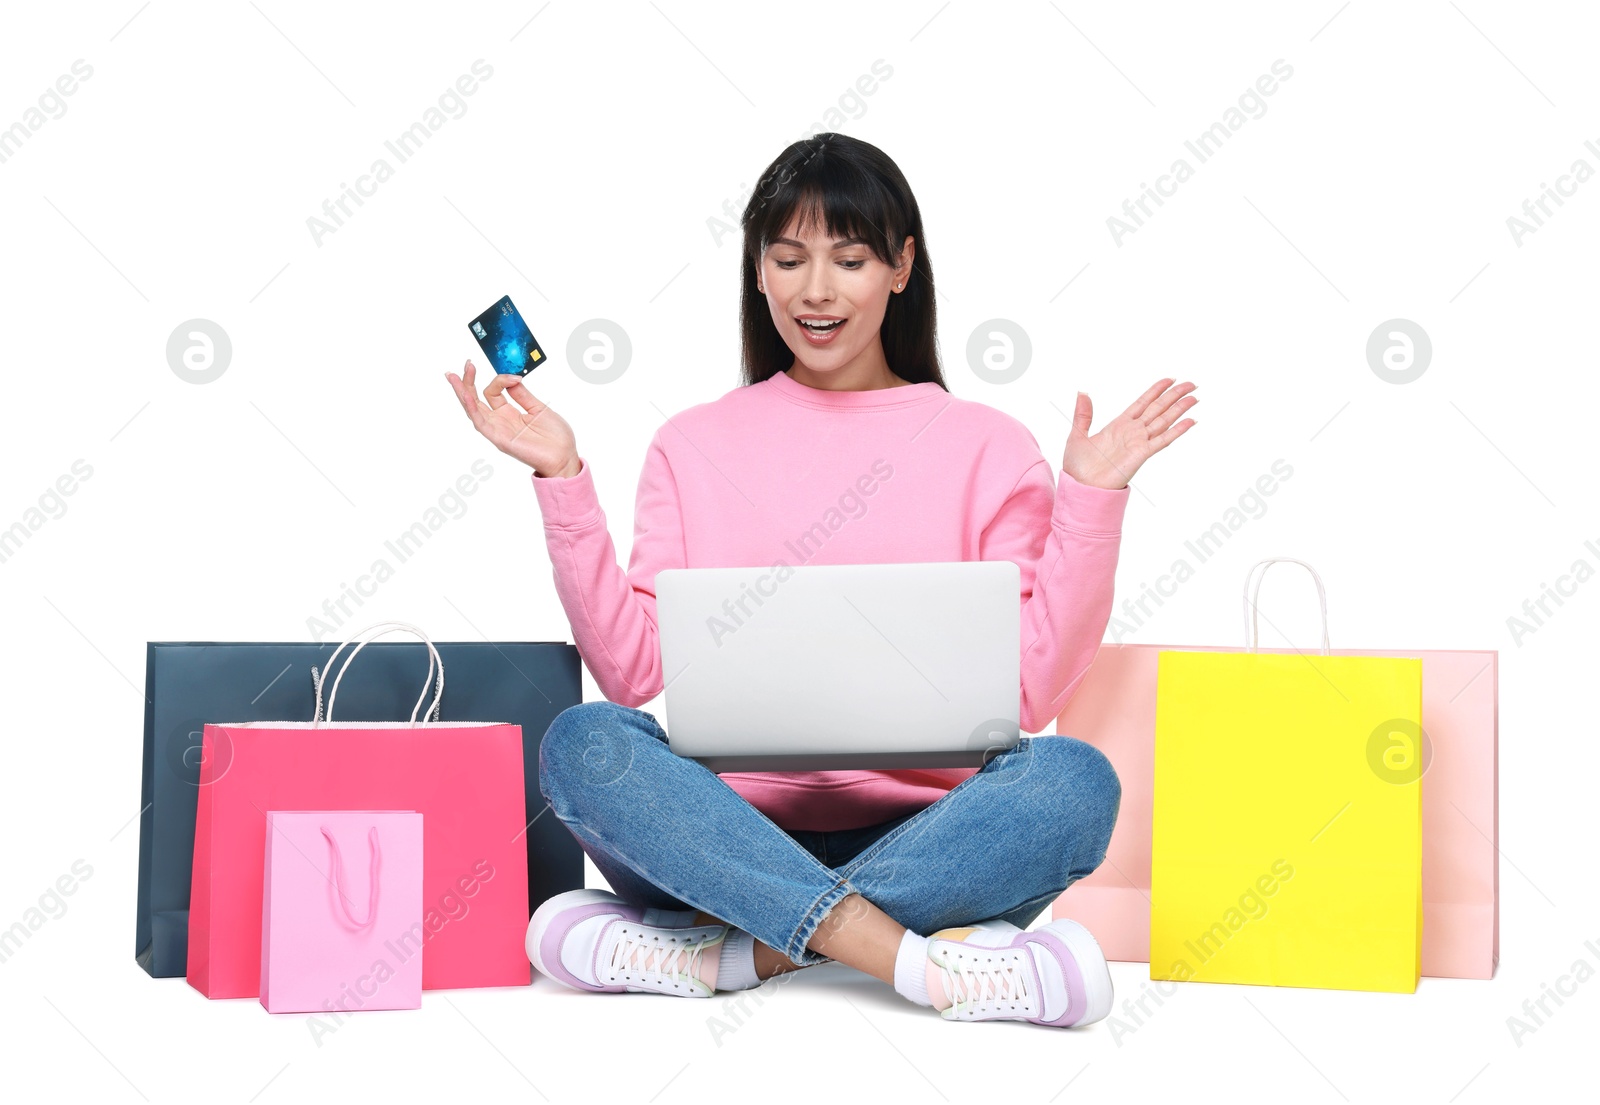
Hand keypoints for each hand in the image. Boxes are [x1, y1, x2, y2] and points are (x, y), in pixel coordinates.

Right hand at [445, 360, 579, 477]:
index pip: (493, 392)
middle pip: (476, 400)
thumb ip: (523, 394)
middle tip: (467, 364)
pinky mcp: (499, 439)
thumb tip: (511, 379)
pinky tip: (466, 395)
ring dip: (462, 392)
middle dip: (467, 382)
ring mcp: (498, 430)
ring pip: (472, 410)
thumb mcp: (538, 408)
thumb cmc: (555, 437)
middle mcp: (500, 421)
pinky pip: (481, 423)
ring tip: (454, 376)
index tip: (515, 377)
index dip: (501, 380)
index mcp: (509, 414)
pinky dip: (472, 409)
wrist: (564, 456)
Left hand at [1062, 378, 1196, 489]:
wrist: (1081, 487)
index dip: (1156, 391)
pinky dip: (1177, 430)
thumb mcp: (1077, 435)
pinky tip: (1191, 421)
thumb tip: (1082, 392)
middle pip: (1158, 408)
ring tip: (1194, 397)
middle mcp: (1133, 432)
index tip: (1170, 380)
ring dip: (1180, 409)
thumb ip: (1083, 414)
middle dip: (1174, 395)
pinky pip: (1163, 440)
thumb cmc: (1078, 467)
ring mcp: (1139, 442)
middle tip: (1191, 384)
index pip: (1142, 403)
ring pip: (1164, 421)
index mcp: (1118, 425)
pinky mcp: (1142, 454)